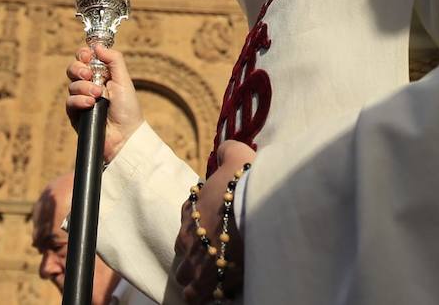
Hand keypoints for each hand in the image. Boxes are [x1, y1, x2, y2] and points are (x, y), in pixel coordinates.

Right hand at [66, 44, 143, 163]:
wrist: (125, 136)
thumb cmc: (128, 109)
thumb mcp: (124, 80)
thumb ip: (113, 60)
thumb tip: (97, 46)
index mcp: (102, 75)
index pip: (85, 58)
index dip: (83, 55)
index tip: (88, 56)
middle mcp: (89, 85)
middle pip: (73, 69)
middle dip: (78, 68)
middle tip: (89, 74)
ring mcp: (82, 100)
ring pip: (71, 85)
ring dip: (84, 87)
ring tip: (97, 95)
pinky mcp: (76, 115)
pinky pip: (69, 102)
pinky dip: (79, 100)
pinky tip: (90, 104)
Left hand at [173, 141, 256, 304]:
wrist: (255, 208)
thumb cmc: (245, 181)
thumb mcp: (237, 156)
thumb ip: (228, 151)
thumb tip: (225, 149)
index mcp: (192, 210)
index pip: (185, 219)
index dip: (195, 223)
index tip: (206, 226)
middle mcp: (190, 237)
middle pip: (182, 253)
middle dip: (192, 258)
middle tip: (206, 259)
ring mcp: (199, 261)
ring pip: (187, 280)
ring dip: (194, 283)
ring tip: (204, 287)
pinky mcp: (214, 279)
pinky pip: (204, 295)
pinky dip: (209, 295)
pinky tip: (216, 295)